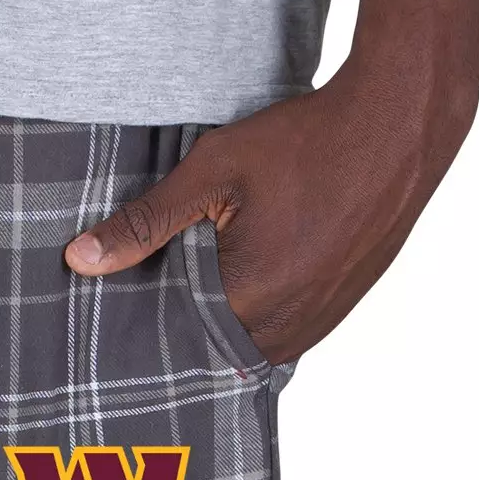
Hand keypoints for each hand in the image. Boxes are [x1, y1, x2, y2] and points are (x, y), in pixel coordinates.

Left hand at [64, 22, 478, 364]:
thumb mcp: (213, 171)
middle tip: (153, 308)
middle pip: (208, 354)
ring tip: (196, 297)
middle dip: (179, 336)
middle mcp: (284, 332)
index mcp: (246, 305)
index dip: (145, 335)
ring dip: (219, 330)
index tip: (120, 325)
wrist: (398, 124)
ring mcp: (315, 327)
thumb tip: (80, 260)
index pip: (172, 347)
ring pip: (245, 349)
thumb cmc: (305, 142)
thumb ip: (146, 223)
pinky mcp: (335, 314)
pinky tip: (239, 292)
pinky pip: (279, 338)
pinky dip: (254, 322)